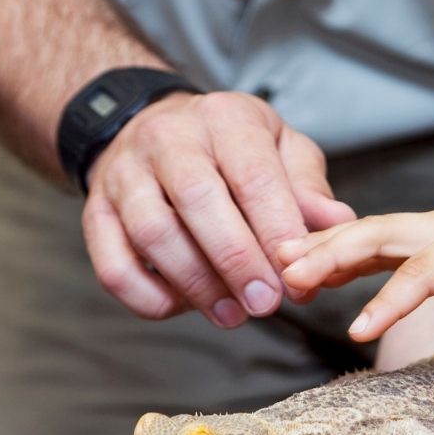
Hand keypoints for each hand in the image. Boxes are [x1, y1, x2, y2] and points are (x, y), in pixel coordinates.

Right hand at [81, 90, 354, 322]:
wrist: (152, 127)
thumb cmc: (231, 150)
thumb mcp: (280, 149)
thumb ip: (308, 186)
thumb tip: (338, 223)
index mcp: (225, 119)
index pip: (254, 177)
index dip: (277, 234)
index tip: (299, 280)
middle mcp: (169, 138)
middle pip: (199, 202)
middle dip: (237, 262)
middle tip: (266, 305)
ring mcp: (125, 174)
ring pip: (153, 234)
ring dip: (196, 285)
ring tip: (232, 315)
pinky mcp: (95, 211)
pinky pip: (112, 264)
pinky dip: (147, 297)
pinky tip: (183, 308)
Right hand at [279, 207, 433, 339]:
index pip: (421, 269)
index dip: (389, 299)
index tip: (357, 334)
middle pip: (375, 237)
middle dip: (328, 255)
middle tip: (283, 274)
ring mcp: (428, 233)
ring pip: (365, 238)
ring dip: (323, 250)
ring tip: (279, 267)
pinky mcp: (423, 245)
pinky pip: (372, 250)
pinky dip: (339, 259)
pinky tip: (313, 274)